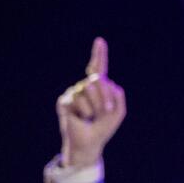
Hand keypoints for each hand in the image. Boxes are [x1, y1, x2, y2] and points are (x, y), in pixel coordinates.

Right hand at [56, 37, 125, 166]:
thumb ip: (116, 94)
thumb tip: (100, 80)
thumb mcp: (118, 111)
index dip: (99, 54)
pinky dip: (86, 112)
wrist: (90, 142)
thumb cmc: (104, 126)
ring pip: (88, 89)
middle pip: (98, 80)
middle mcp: (85, 86)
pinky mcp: (65, 101)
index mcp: (100, 87)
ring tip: (92, 117)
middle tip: (105, 112)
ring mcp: (74, 93)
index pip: (98, 68)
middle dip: (105, 97)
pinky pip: (78, 100)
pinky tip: (82, 118)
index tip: (100, 41)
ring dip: (96, 106)